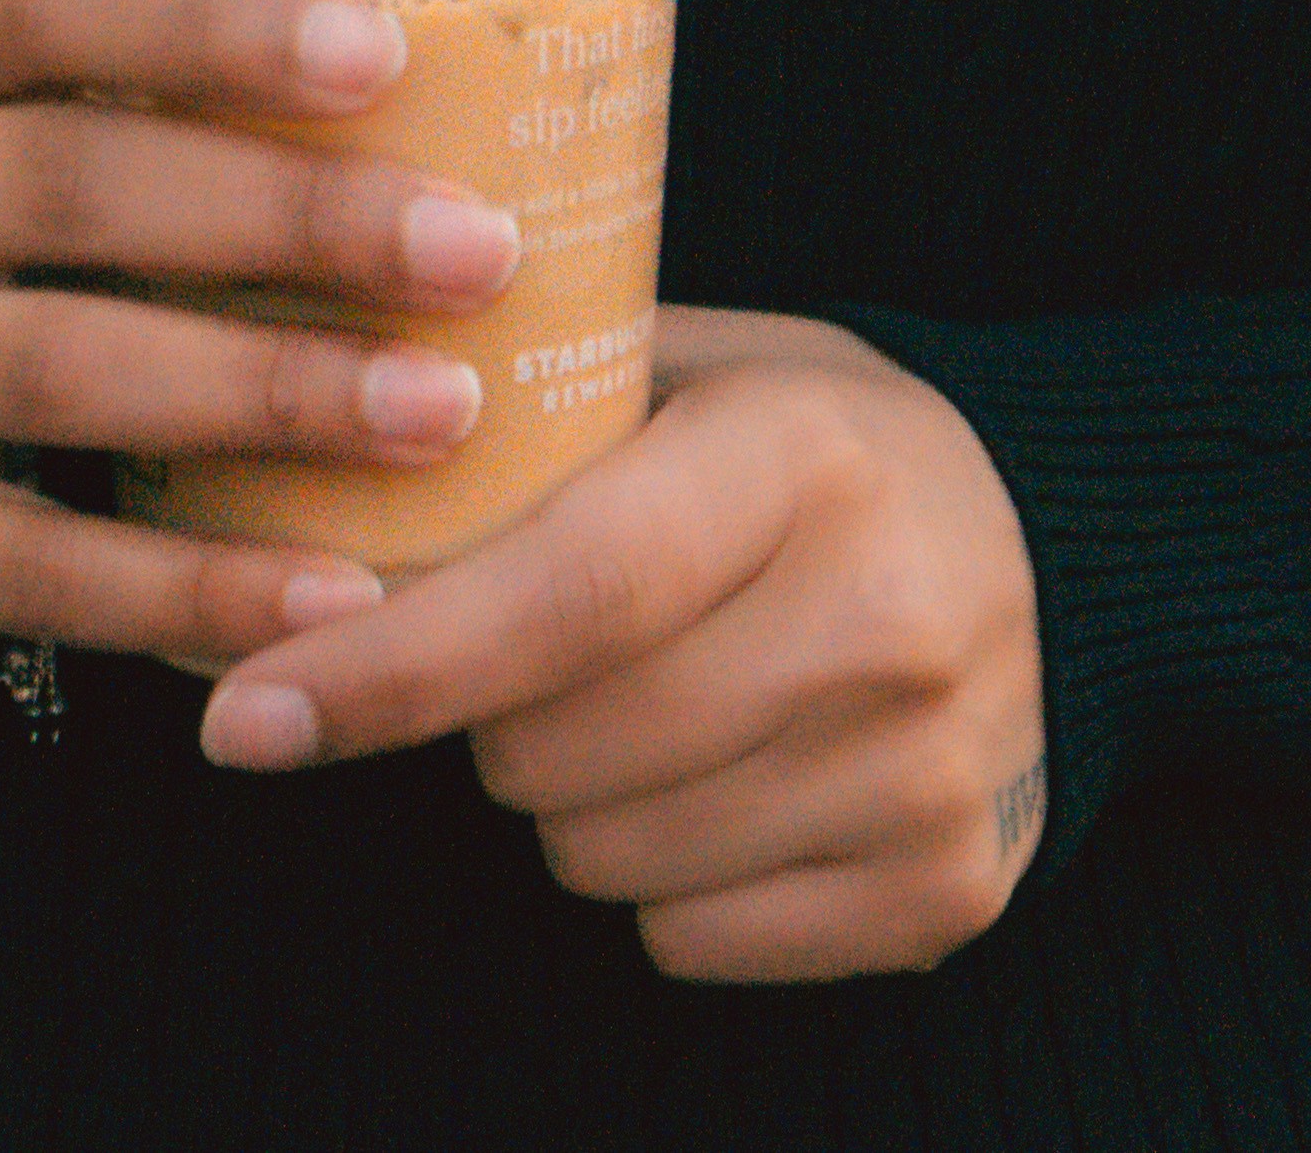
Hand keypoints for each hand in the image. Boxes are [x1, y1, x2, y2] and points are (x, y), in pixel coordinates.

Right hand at [0, 0, 532, 693]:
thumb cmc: (4, 265)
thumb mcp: (44, 140)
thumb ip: (186, 102)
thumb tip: (485, 80)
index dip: (209, 16)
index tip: (386, 54)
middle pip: (71, 181)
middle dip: (294, 217)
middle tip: (480, 252)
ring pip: (60, 364)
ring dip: (270, 393)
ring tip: (444, 412)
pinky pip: (35, 563)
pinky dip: (197, 584)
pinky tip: (337, 598)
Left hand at [189, 306, 1050, 982]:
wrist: (1066, 551)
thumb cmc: (817, 454)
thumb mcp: (704, 370)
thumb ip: (531, 410)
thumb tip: (287, 456)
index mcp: (807, 454)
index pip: (569, 588)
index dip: (392, 665)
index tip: (244, 718)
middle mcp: (889, 613)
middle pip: (556, 751)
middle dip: (494, 717)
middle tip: (557, 649)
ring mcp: (931, 768)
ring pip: (603, 861)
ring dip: (577, 801)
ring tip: (666, 704)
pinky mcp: (947, 889)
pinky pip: (687, 940)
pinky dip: (671, 882)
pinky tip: (741, 782)